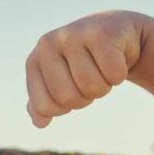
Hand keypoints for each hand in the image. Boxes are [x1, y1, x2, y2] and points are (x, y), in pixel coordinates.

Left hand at [24, 10, 145, 127]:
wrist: (117, 31)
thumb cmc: (85, 61)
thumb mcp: (61, 80)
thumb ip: (44, 103)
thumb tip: (39, 122)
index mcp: (34, 61)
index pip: (44, 107)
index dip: (64, 107)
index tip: (72, 89)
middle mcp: (47, 44)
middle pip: (68, 97)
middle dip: (85, 97)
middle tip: (91, 77)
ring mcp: (73, 36)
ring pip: (92, 86)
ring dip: (104, 86)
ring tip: (102, 67)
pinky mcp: (100, 33)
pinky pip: (113, 74)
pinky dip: (119, 74)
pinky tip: (116, 57)